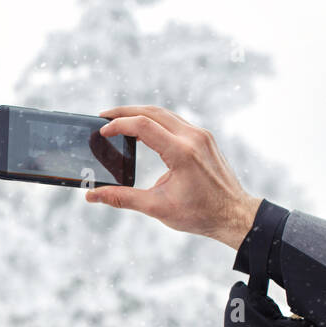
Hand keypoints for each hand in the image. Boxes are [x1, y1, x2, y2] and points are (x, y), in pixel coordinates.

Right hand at [85, 105, 261, 249]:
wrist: (233, 215)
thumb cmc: (199, 214)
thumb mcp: (157, 208)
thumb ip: (122, 198)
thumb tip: (92, 195)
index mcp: (182, 152)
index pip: (143, 126)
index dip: (119, 125)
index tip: (102, 132)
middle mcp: (193, 137)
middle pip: (153, 112)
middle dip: (125, 112)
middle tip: (103, 117)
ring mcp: (201, 135)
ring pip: (165, 114)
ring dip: (140, 114)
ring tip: (119, 121)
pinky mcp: (204, 138)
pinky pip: (176, 122)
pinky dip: (156, 121)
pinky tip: (143, 129)